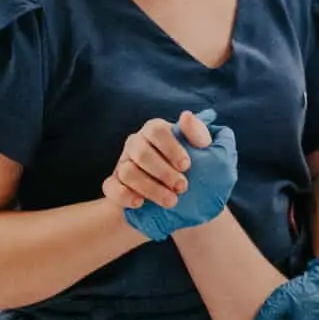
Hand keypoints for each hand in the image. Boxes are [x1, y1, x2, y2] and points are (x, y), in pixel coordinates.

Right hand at [104, 109, 237, 240]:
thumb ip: (200, 134)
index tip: (188, 166)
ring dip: (149, 187)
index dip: (171, 147)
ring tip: (171, 201)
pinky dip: (124, 195)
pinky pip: (111, 187)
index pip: (157, 130)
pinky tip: (140, 203)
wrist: (187, 202)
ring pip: (128, 171)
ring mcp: (123, 164)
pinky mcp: (116, 184)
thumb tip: (187, 116)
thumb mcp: (207, 152)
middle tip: (183, 187)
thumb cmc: (198, 171)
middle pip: (140, 151)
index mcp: (156, 130)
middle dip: (162, 171)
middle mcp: (137, 143)